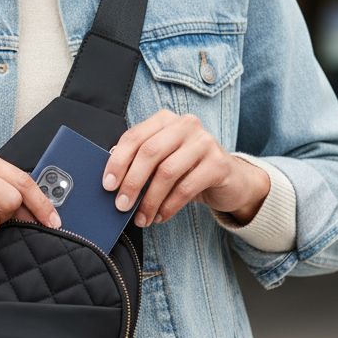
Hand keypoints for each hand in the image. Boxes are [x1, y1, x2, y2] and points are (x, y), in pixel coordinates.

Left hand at [102, 108, 270, 227]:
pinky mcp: (219, 164)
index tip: (107, 185)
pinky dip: (169, 206)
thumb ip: (139, 161)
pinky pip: (186, 188)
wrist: (230, 180)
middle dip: (132, 182)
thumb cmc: (187, 169)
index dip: (117, 162)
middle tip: (121, 205)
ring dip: (150, 200)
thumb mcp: (162, 160)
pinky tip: (160, 216)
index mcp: (165, 119)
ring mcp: (204, 142)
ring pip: (167, 172)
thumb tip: (111, 177)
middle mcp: (185, 124)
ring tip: (142, 218)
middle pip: (149, 153)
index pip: (134, 137)